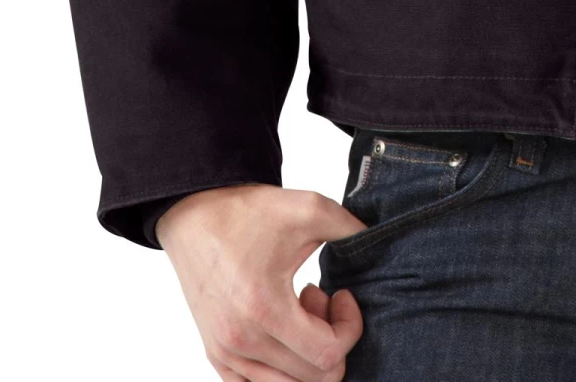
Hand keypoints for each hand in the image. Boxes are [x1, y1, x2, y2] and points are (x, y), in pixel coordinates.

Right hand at [157, 183, 366, 381]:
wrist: (196, 214)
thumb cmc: (248, 213)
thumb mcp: (309, 209)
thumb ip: (352, 229)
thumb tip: (379, 243)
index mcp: (264, 310)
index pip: (327, 357)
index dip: (350, 327)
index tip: (342, 293)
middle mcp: (241, 343)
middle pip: (313, 379)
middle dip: (331, 339)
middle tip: (321, 298)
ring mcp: (226, 355)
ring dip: (306, 355)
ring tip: (300, 311)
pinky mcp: (217, 356)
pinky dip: (283, 368)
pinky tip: (282, 327)